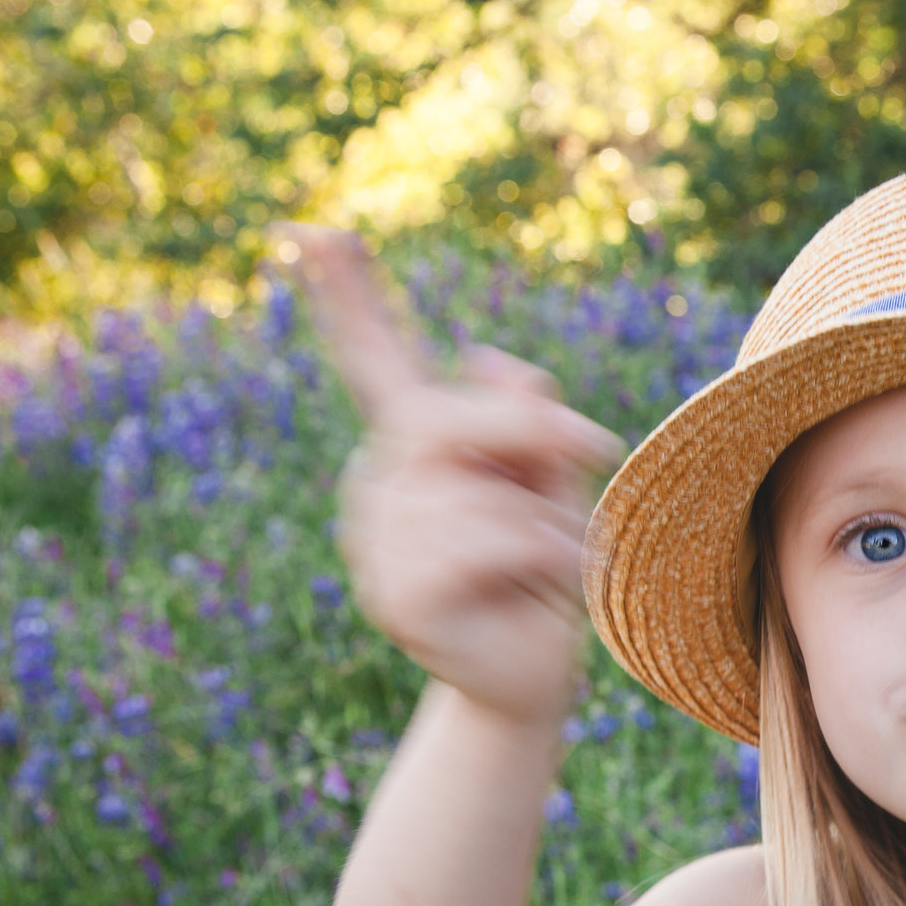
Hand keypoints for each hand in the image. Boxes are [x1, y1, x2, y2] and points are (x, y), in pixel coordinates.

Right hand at [276, 223, 625, 727]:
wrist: (535, 677)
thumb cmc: (544, 572)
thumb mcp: (551, 480)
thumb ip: (528, 421)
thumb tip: (486, 357)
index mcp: (410, 446)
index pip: (372, 357)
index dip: (344, 294)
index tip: (306, 229)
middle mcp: (378, 486)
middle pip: (442, 419)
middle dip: (530, 431)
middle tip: (599, 448)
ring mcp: (375, 545)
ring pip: (478, 496)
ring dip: (549, 524)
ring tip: (553, 566)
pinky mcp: (397, 597)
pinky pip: (485, 545)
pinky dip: (542, 560)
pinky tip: (548, 589)